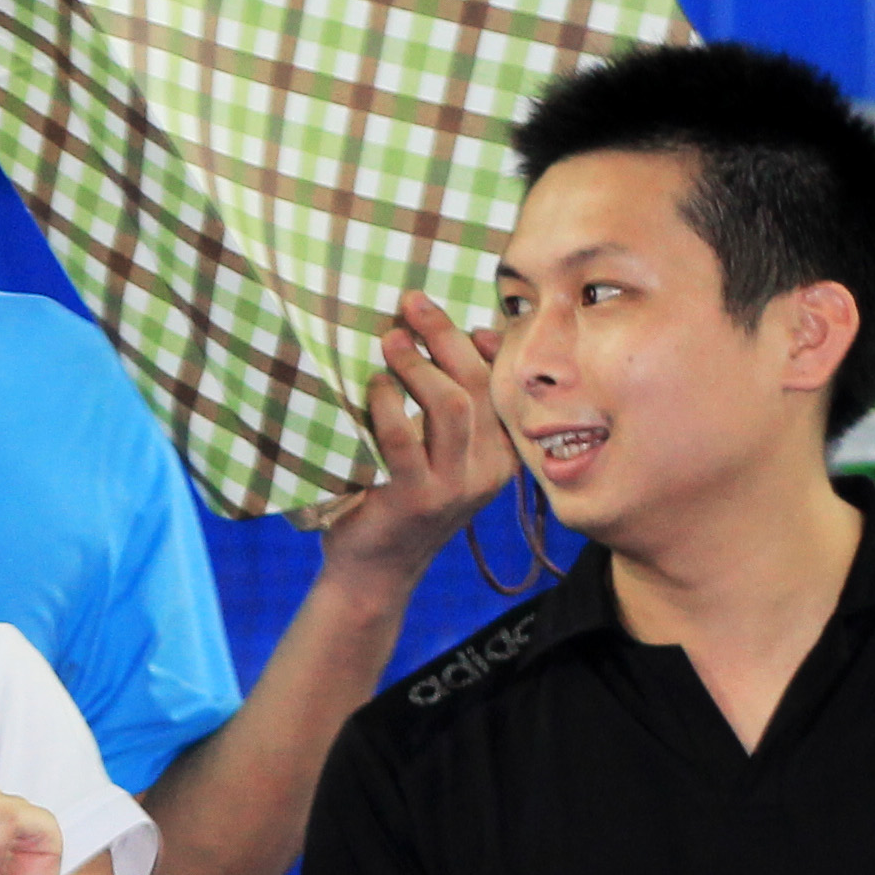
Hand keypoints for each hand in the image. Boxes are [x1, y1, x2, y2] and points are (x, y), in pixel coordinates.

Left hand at [326, 291, 511, 576]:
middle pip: (477, 385)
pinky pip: (402, 440)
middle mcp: (486, 470)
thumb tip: (472, 335)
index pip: (502, 385)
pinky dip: (386, 405)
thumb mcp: (441, 453)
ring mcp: (452, 486)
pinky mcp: (414, 499)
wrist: (377, 569)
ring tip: (390, 339)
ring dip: (418, 365)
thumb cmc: (402, 497)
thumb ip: (455, 407)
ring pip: (450, 407)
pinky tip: (373, 387)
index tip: (454, 315)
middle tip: (412, 304)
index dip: (483, 342)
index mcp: (501, 455)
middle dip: (445, 336)